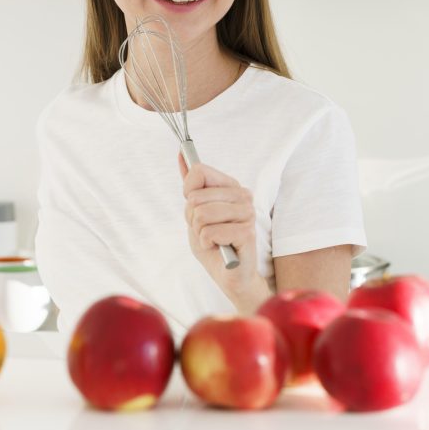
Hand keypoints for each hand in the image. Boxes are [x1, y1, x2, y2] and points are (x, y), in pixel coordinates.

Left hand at [179, 155, 270, 311]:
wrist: (229, 275)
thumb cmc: (213, 243)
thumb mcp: (195, 211)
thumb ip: (191, 184)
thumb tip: (181, 154)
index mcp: (232, 186)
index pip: (199, 172)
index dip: (189, 193)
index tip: (196, 208)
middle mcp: (243, 196)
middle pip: (196, 197)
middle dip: (192, 219)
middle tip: (206, 230)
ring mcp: (248, 213)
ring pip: (201, 215)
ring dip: (199, 233)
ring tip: (213, 240)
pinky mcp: (247, 232)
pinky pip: (210, 233)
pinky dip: (207, 244)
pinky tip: (219, 248)